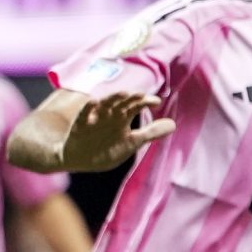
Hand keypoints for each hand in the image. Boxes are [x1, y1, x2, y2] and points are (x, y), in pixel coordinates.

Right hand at [59, 91, 174, 171]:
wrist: (77, 158)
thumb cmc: (105, 149)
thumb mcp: (131, 143)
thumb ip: (151, 133)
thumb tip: (174, 124)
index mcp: (122, 118)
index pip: (136, 105)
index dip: (146, 101)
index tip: (156, 102)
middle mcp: (109, 115)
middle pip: (121, 102)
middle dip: (131, 98)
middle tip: (141, 94)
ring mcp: (94, 119)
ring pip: (104, 105)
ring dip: (112, 98)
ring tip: (122, 93)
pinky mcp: (79, 126)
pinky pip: (83, 115)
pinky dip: (88, 109)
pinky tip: (93, 103)